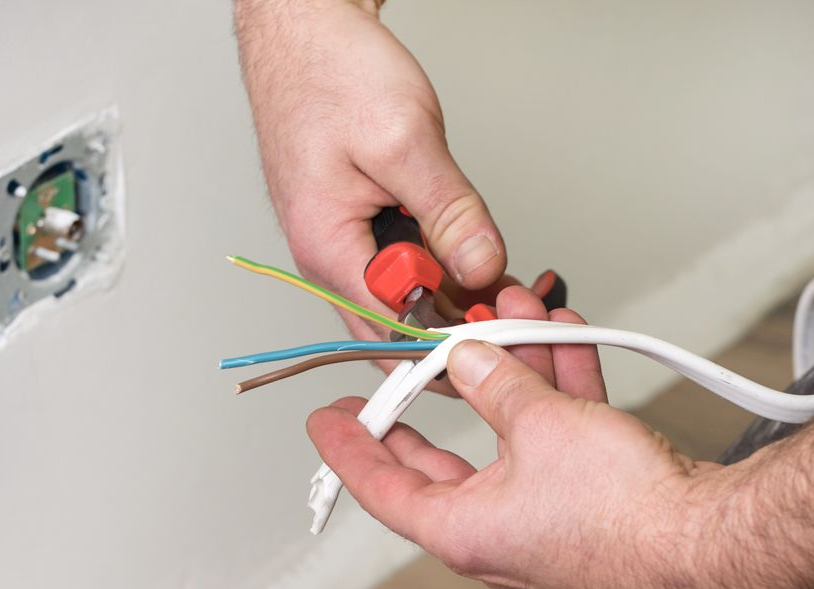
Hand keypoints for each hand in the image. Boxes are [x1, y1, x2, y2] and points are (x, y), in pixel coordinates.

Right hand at [234, 0, 506, 340]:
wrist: (301, 29)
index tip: (500, 318)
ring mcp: (341, 249)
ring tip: (501, 279)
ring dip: (453, 297)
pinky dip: (440, 270)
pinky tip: (474, 258)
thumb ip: (449, 212)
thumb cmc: (330, 71)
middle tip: (512, 304)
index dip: (453, 334)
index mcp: (329, 250)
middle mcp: (328, 261)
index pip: (396, 331)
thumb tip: (481, 267)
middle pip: (400, 331)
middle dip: (458, 323)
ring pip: (404, 303)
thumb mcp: (404, 138)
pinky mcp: (356, 232)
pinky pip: (401, 272)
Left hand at [307, 286, 731, 588]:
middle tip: (404, 366)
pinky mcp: (581, 507)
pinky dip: (554, 398)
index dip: (349, 448)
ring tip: (509, 318)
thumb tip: (468, 358)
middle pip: (441, 461)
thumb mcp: (541, 425)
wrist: (704, 540)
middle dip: (434, 396)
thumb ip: (495, 383)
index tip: (325, 421)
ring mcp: (537, 522)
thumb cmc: (622, 512)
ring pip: (505, 440)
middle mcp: (492, 534)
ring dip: (509, 378)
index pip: (382, 488)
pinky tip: (563, 345)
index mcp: (461, 530)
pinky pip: (551, 445)